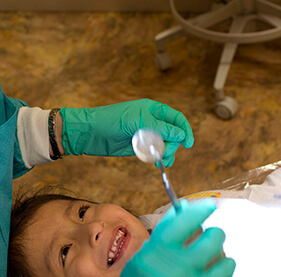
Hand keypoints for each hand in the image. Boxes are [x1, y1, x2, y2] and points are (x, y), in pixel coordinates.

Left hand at [60, 99, 193, 166]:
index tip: (188, 143)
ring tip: (161, 159)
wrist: (91, 133)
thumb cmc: (112, 120)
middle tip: (165, 152)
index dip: (185, 130)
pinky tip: (156, 163)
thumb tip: (181, 134)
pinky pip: (154, 153)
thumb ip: (160, 127)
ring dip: (166, 153)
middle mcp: (152, 122)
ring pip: (165, 145)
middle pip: (173, 134)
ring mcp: (146, 135)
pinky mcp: (139, 147)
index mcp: (153, 110)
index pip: (176, 118)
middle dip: (172, 144)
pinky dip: (158, 159)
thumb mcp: (138, 120)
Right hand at [83, 199, 235, 276]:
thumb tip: (183, 211)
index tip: (208, 207)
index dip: (201, 210)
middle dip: (215, 235)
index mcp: (157, 254)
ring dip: (222, 260)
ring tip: (214, 262)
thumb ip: (163, 236)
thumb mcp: (141, 259)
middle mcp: (175, 271)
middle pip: (213, 239)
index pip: (187, 221)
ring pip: (225, 264)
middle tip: (211, 238)